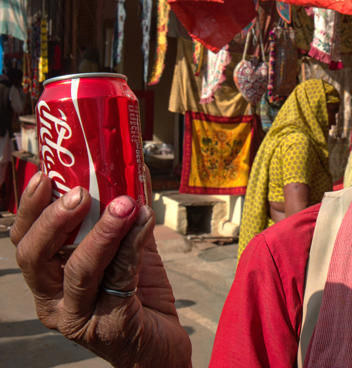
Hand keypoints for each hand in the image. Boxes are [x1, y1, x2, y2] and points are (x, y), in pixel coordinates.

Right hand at [11, 170, 191, 367]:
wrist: (161, 349)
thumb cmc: (138, 297)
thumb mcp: (127, 249)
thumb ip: (125, 215)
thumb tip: (135, 167)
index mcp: (48, 279)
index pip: (25, 240)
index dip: (29, 207)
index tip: (44, 174)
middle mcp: (53, 300)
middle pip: (34, 257)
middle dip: (55, 219)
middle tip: (80, 192)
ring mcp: (79, 317)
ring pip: (77, 270)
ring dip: (102, 232)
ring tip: (125, 204)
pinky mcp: (111, 325)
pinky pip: (119, 279)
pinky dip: (133, 246)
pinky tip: (146, 221)